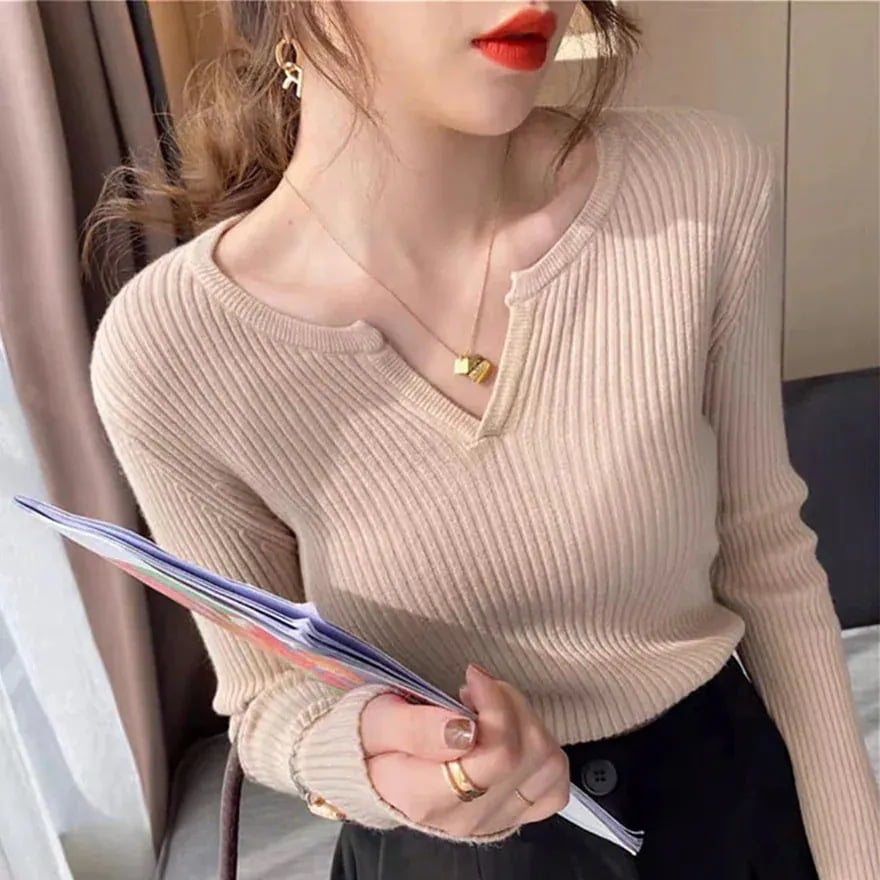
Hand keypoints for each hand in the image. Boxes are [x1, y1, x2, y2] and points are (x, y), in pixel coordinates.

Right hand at [359, 664, 569, 837]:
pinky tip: (514, 732)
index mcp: (429, 796)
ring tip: (491, 706)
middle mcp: (468, 817)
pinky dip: (544, 750)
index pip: (496, 754)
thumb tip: (464, 728)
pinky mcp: (513, 813)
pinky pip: (555, 785)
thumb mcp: (378, 722)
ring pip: (547, 764)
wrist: (372, 771)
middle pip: (527, 754)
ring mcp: (495, 819)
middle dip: (509, 702)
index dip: (496, 704)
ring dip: (527, 720)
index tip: (472, 676)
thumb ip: (416, 727)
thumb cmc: (372, 740)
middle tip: (477, 685)